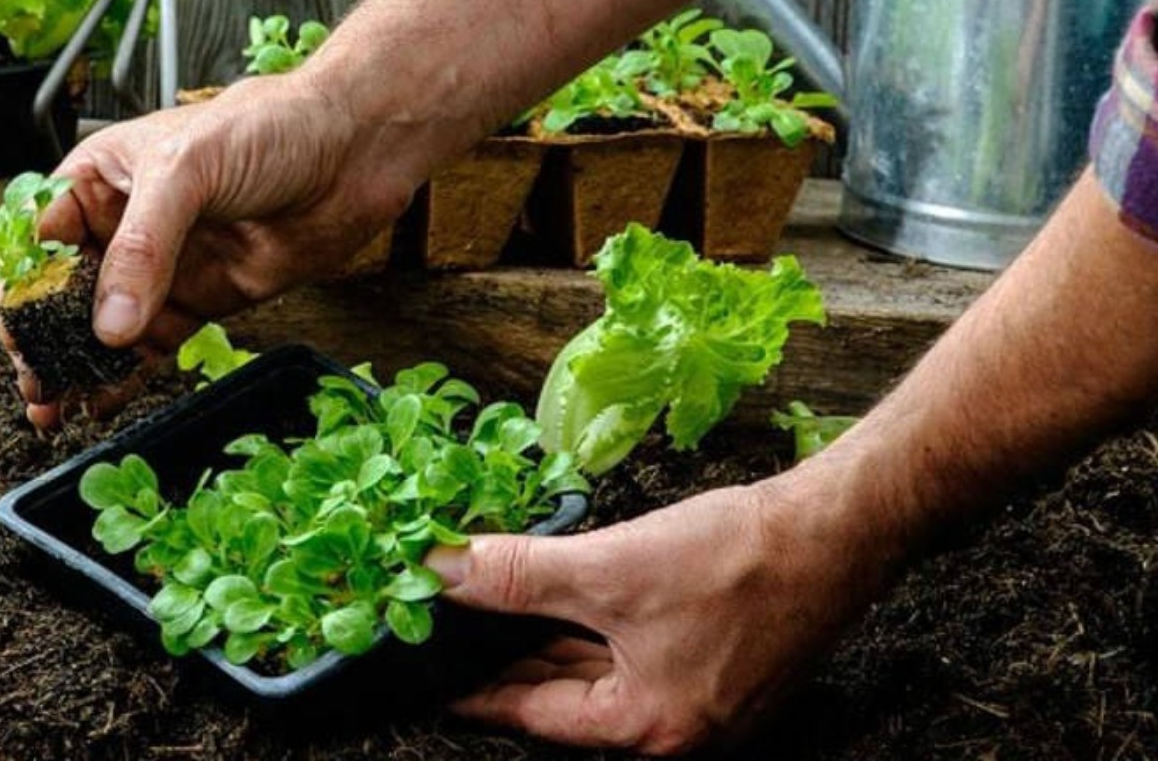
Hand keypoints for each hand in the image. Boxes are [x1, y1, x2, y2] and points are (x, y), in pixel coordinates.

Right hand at [10, 74, 416, 423]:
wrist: (353, 151)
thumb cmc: (270, 127)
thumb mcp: (188, 170)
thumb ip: (143, 247)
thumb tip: (109, 322)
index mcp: (101, 177)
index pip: (39, 236)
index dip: (21, 284)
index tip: (15, 330)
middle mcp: (124, 225)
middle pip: (64, 292)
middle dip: (42, 338)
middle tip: (33, 381)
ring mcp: (163, 267)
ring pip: (102, 327)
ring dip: (76, 366)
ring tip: (52, 405)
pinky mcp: (200, 301)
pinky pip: (150, 347)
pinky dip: (124, 377)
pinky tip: (100, 402)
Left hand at [424, 478, 894, 753]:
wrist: (838, 529)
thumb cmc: (741, 561)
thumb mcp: (609, 569)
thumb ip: (517, 576)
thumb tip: (441, 573)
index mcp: (646, 730)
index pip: (531, 715)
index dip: (473, 689)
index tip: (424, 673)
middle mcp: (673, 731)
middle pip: (562, 698)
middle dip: (504, 659)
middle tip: (445, 629)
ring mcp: (698, 701)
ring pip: (596, 672)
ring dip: (544, 639)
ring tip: (488, 607)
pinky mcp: (714, 664)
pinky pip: (629, 653)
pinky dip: (589, 626)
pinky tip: (557, 594)